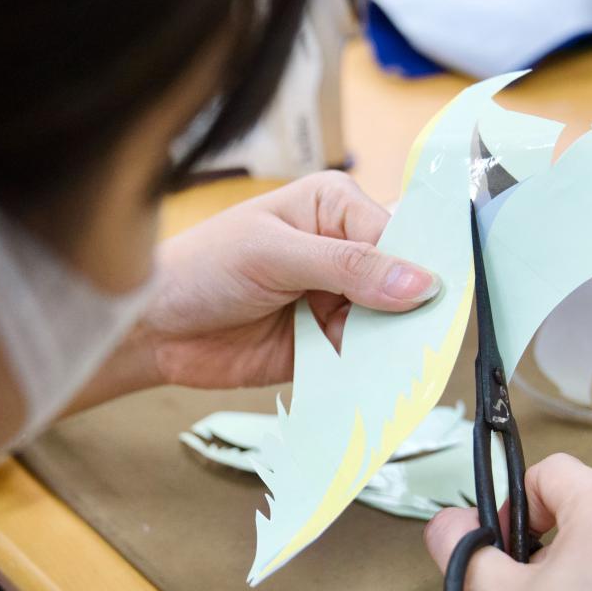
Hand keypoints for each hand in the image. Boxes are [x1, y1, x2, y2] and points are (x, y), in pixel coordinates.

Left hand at [141, 171, 438, 389]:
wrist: (153, 329)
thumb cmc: (201, 269)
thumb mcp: (273, 255)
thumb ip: (347, 267)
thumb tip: (418, 281)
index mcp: (334, 207)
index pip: (399, 232)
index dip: (422, 264)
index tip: (439, 298)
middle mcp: (343, 252)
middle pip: (403, 281)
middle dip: (414, 310)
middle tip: (428, 337)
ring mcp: (336, 302)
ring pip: (389, 325)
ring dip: (395, 346)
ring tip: (403, 364)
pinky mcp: (325, 347)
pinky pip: (364, 360)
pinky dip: (373, 373)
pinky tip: (380, 383)